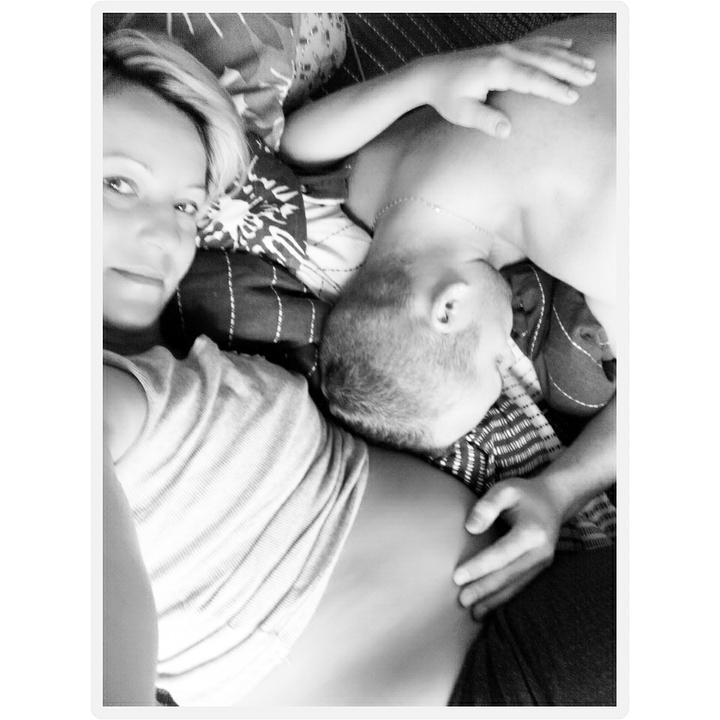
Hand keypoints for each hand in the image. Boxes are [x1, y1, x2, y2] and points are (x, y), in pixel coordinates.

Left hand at [420, 36, 596, 136]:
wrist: (431, 74)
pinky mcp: (502, 49)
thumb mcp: (462, 113)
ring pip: (542, 50)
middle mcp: (503, 54)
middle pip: (543, 61)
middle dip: (569, 69)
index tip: (572, 97)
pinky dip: (552, 45)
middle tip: (590, 79)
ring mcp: (504, 49)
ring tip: (588, 66)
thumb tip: (507, 131)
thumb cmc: (446, 97)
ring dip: (567, 57)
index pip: (532, 79)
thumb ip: (485, 121)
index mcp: (496, 70)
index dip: (553, 88)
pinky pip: (533, 44)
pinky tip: (567, 48)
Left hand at [452, 476, 563, 618]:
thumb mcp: (505, 489)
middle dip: (483, 590)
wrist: (553, 500)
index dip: (479, 567)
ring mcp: (543, 563)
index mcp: (532, 532)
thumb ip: (488, 505)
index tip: (457, 577)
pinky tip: (489, 608)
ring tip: (473, 613)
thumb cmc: (524, 493)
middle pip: (508, 576)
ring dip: (493, 600)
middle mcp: (541, 552)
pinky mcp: (540, 569)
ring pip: (515, 586)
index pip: (501, 554)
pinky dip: (504, 598)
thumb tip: (471, 528)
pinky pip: (520, 586)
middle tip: (461, 601)